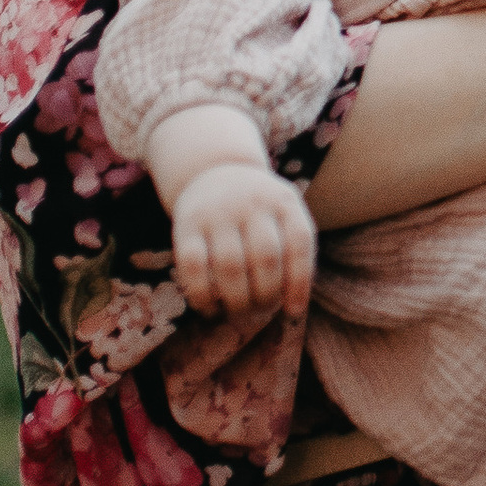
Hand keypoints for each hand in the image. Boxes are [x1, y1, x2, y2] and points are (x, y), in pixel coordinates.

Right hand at [172, 157, 317, 317]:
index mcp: (284, 201)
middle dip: (265, 297)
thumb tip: (294, 308)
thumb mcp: (283, 214)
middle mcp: (252, 203)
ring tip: (239, 314)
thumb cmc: (258, 210)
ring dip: (236, 301)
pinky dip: (202, 296)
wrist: (215, 171)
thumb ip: (293, 252)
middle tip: (260, 313)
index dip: (299, 283)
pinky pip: (193, 267)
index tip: (293, 311)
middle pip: (265, 259)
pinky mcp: (186, 224)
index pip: (299, 243)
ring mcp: (218, 212)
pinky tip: (210, 310)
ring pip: (229, 266)